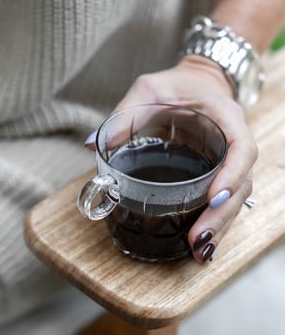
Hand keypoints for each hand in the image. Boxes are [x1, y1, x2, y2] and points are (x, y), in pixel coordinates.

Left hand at [87, 55, 257, 262]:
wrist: (200, 83)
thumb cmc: (178, 85)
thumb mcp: (149, 89)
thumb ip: (124, 114)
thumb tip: (92, 144)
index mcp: (225, 118)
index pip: (241, 149)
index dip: (232, 174)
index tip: (212, 198)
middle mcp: (234, 143)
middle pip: (242, 184)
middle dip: (221, 215)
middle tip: (198, 239)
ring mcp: (230, 162)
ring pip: (237, 199)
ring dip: (220, 227)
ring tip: (200, 251)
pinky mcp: (221, 174)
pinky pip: (226, 202)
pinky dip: (217, 224)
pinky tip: (204, 246)